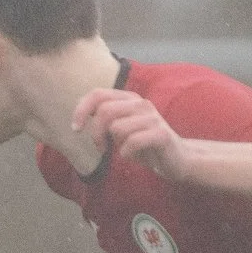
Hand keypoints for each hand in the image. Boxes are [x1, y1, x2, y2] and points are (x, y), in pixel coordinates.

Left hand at [75, 88, 196, 181]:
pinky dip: (126, 153)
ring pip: (117, 127)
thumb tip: (79, 115)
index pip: (97, 94)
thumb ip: (102, 118)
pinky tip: (131, 156)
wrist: (175, 158)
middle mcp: (140, 104)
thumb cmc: (141, 144)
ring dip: (113, 144)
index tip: (76, 129)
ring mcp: (152, 118)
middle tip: (101, 147)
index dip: (81, 110)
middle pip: (105, 111)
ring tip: (121, 151)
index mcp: (128, 99)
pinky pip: (132, 142)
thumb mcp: (118, 128)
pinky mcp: (161, 134)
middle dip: (96, 133)